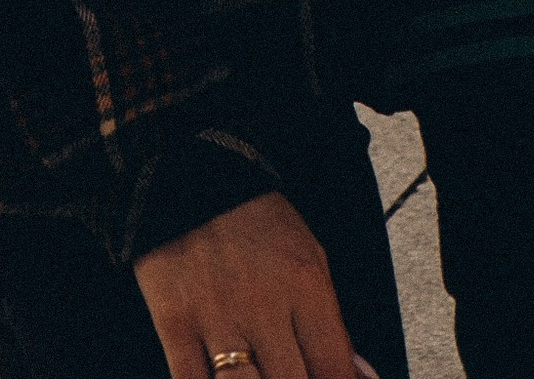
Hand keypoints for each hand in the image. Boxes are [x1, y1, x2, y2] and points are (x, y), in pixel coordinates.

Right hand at [132, 187, 366, 378]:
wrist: (191, 174)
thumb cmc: (255, 222)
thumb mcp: (310, 258)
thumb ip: (332, 325)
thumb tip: (359, 377)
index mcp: (304, 285)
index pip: (335, 369)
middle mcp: (263, 304)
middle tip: (293, 375)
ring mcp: (216, 316)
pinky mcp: (174, 323)